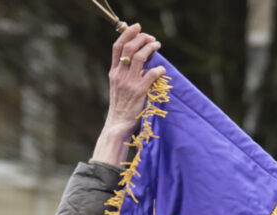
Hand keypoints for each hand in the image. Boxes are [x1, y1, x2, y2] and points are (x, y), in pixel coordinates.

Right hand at [92, 24, 166, 165]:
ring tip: (157, 45)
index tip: (136, 27)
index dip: (127, 34)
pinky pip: (151, 74)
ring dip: (150, 48)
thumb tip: (137, 61)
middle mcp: (119, 75)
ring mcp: (129, 83)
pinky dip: (158, 69)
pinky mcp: (139, 92)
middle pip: (129, 47)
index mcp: (113, 73)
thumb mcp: (117, 87)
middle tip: (152, 38)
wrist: (118, 125)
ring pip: (139, 57)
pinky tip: (162, 69)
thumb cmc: (121, 108)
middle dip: (142, 38)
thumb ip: (124, 74)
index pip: (117, 47)